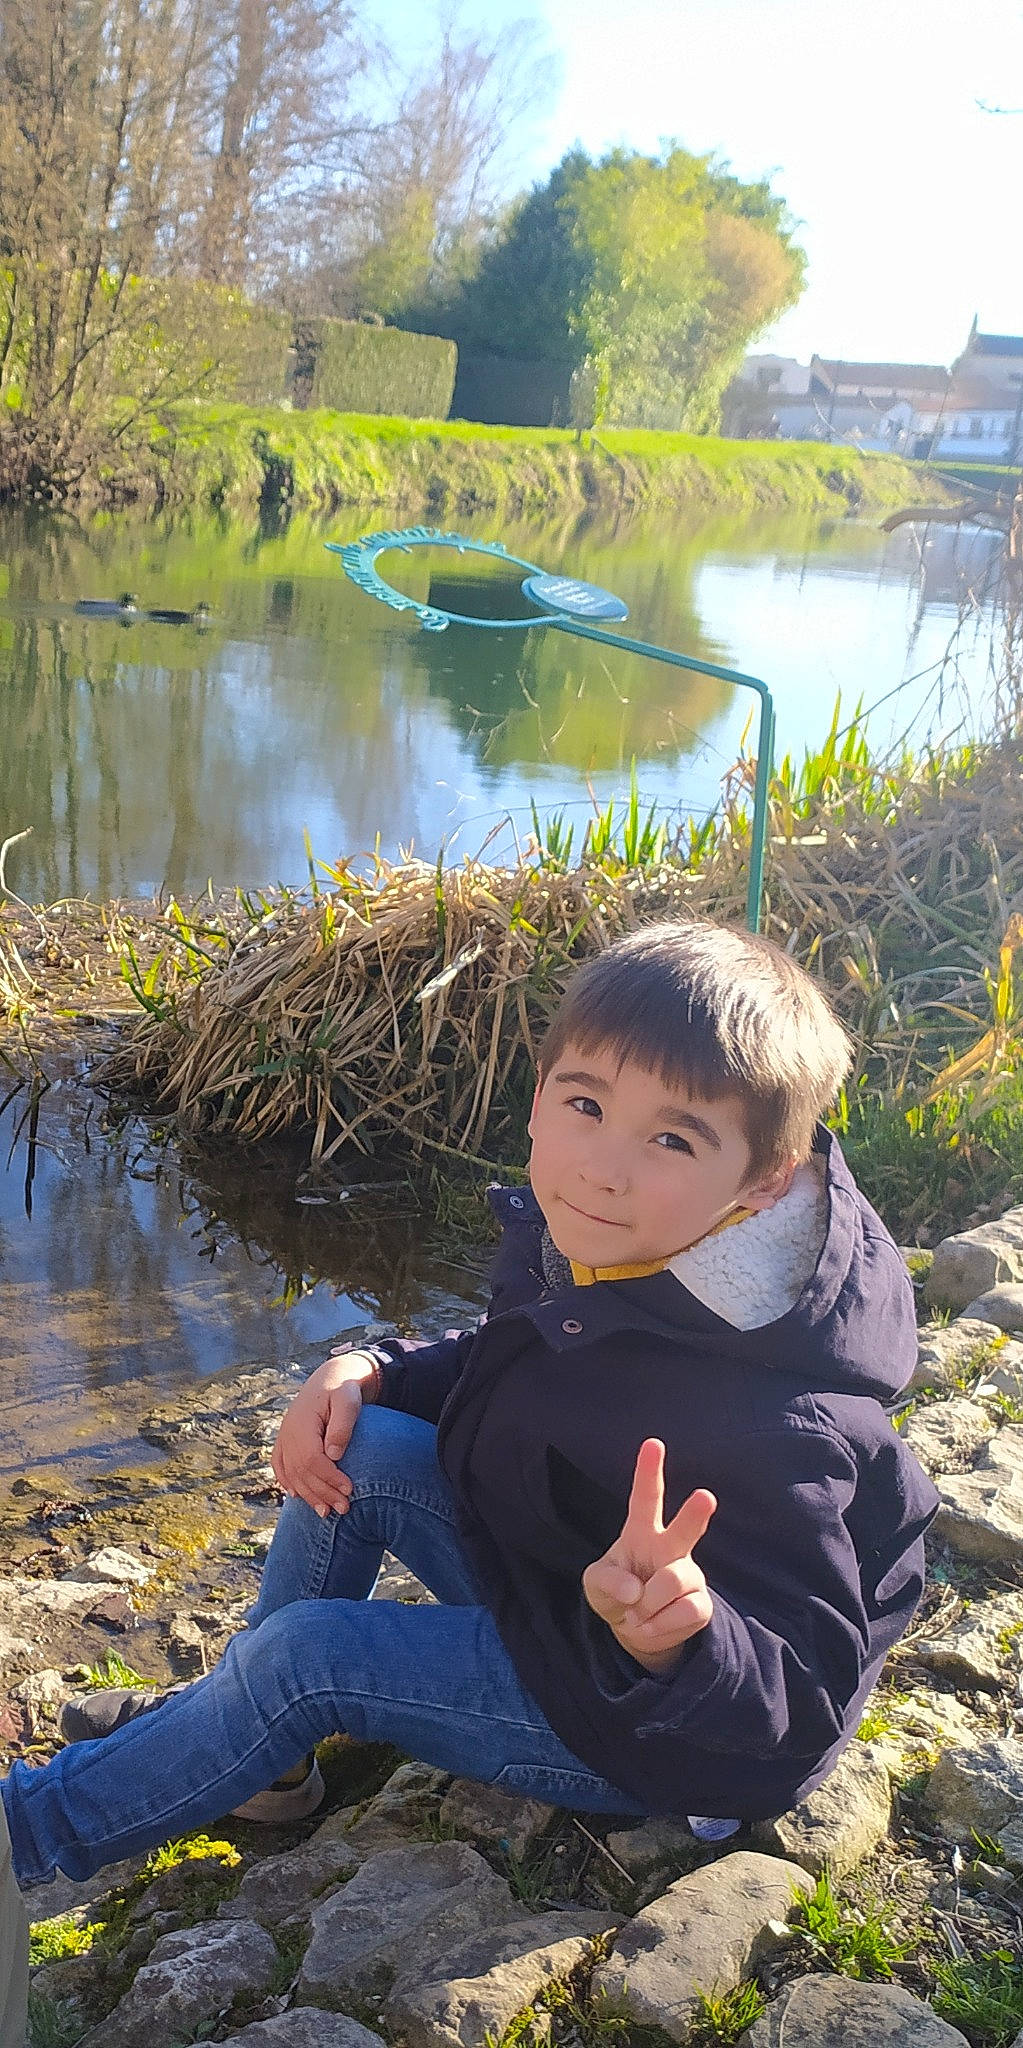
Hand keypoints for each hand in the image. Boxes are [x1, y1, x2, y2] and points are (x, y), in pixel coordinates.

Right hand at [271, 1351, 377, 1516]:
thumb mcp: (348, 1401)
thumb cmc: (343, 1389)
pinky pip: (281, 1466)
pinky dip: (287, 1482)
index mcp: (302, 1422)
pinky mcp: (285, 1441)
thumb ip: (342, 1425)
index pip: (312, 1458)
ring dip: (308, 1495)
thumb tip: (334, 1455)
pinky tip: (297, 1496)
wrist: (329, 1378)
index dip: (329, 1477)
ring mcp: (284, 1437)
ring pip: (291, 1473)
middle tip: (344, 1508)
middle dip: (322, 1492)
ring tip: (326, 1512)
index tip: (349, 1489)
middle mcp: (288, 1433)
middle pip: (301, 1471)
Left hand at [582, 1439, 715, 1674]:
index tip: (652, 1444)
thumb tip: (636, 1590)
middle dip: (696, 1513)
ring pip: (673, 1581)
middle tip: (705, 1497)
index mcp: (641, 1532)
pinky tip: (651, 1625)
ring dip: (647, 1604)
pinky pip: (683, 1611)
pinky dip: (658, 1625)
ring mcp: (690, 1574)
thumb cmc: (616, 1594)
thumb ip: (607, 1581)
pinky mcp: (701, 1603)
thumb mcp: (595, 1585)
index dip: (648, 1471)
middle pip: (684, 1528)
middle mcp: (670, 1547)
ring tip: (637, 1613)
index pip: (644, 1497)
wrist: (636, 1632)